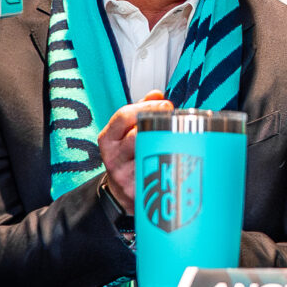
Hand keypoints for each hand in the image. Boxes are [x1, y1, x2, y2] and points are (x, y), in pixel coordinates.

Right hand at [97, 90, 173, 211]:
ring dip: (166, 143)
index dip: (146, 107)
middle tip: (176, 119)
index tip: (165, 104)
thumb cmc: (126, 156)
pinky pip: (156, 173)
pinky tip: (179, 155)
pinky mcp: (136, 190)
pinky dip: (169, 162)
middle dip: (158, 124)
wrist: (119, 193)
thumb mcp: (125, 132)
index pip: (123, 117)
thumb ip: (140, 111)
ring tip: (178, 136)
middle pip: (135, 135)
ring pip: (147, 155)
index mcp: (108, 138)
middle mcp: (112, 156)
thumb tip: (156, 94)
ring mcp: (123, 175)